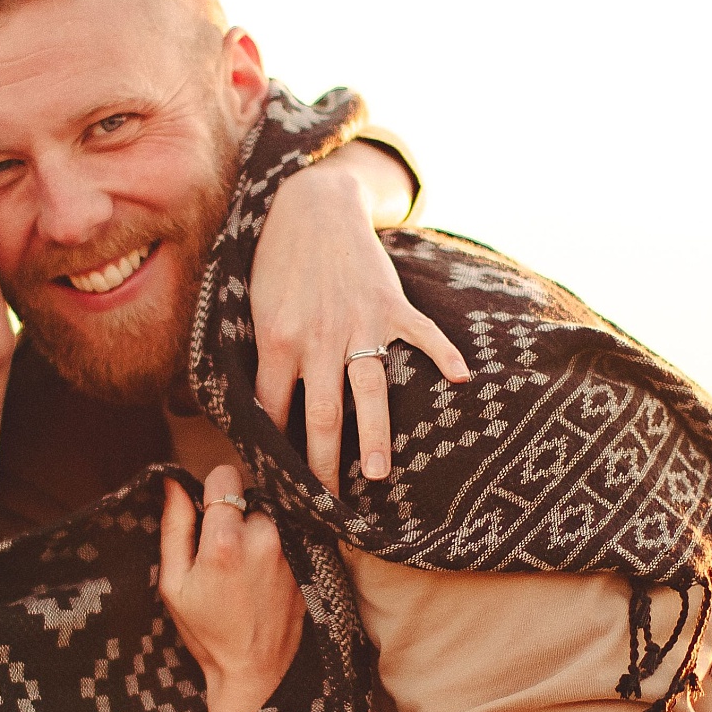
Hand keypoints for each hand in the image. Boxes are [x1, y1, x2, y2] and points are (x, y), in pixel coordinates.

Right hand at [159, 461, 304, 711]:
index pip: (225, 474)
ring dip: (259, 528)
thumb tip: (173, 482)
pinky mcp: (311, 561)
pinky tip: (265, 575)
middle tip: (226, 551)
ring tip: (247, 566)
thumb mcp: (174, 583)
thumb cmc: (207, 631)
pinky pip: (292, 532)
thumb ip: (174, 527)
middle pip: (251, 494)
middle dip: (237, 513)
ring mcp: (293, 549)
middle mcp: (266, 537)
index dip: (212, 490)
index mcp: (226, 540)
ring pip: (273, 513)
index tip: (208, 513)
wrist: (254, 671)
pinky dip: (278, 543)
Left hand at [249, 152, 470, 492]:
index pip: (272, 411)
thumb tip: (250, 410)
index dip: (274, 451)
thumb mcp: (254, 309)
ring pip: (368, 391)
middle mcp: (318, 338)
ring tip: (378, 475)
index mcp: (277, 341)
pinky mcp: (390, 305)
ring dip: (373, 435)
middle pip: (319, 416)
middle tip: (325, 506)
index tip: (278, 487)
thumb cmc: (276, 262)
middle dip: (321, 466)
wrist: (312, 205)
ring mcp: (359, 323)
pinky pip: (421, 335)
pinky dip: (443, 354)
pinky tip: (461, 379)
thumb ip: (260, 358)